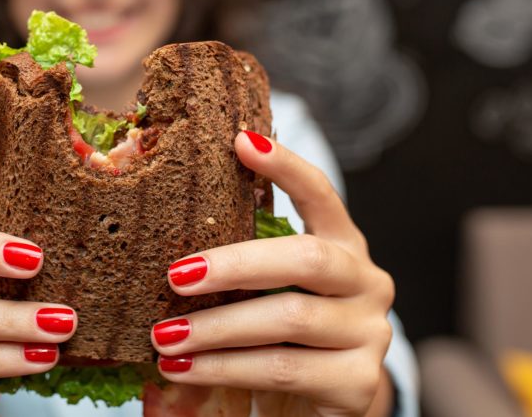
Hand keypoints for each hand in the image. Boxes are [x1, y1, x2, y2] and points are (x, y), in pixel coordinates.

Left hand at [149, 131, 395, 416]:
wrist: (325, 403)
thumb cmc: (282, 336)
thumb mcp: (268, 291)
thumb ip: (244, 263)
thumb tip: (162, 237)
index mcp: (343, 245)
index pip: (321, 194)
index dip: (285, 166)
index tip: (241, 140)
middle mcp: (366, 281)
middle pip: (305, 259)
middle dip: (234, 266)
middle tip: (174, 276)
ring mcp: (369, 332)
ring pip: (288, 319)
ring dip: (216, 328)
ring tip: (164, 337)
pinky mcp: (358, 382)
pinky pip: (282, 370)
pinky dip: (225, 368)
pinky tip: (185, 369)